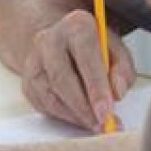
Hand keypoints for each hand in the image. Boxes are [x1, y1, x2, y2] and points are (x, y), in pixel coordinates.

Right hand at [21, 9, 136, 131]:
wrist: (60, 42)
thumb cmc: (91, 47)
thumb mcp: (115, 48)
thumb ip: (122, 68)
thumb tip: (117, 92)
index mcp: (75, 26)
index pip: (85, 55)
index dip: (96, 86)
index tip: (107, 110)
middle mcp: (49, 41)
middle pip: (62, 78)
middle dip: (84, 107)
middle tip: (102, 124)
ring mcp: (33, 62)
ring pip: (52, 96)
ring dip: (76, 115)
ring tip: (95, 124)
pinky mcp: (27, 82)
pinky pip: (45, 106)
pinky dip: (65, 117)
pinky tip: (80, 118)